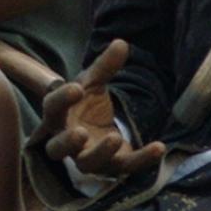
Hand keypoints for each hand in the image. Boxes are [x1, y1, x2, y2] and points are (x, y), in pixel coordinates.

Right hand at [33, 40, 164, 180]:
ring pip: (86, 164)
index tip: (77, 88)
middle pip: (56, 148)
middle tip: (81, 132)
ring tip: (114, 137)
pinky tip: (158, 146)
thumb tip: (121, 43)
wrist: (98, 128)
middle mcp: (66, 140)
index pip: (52, 108)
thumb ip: (105, 66)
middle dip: (67, 142)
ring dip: (99, 154)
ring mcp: (87, 157)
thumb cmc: (86, 104)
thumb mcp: (94, 83)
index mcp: (58, 116)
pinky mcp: (112, 167)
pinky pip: (126, 167)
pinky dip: (142, 159)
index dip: (62, 99)